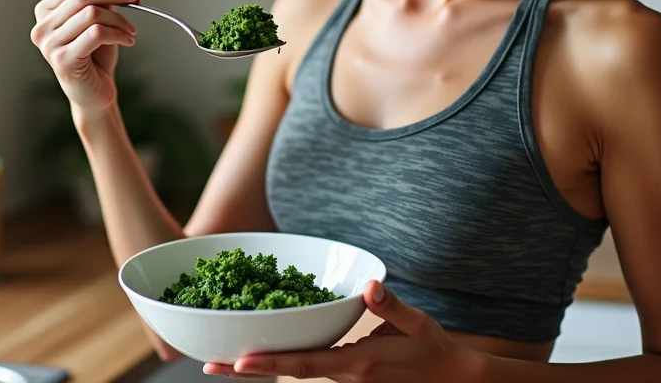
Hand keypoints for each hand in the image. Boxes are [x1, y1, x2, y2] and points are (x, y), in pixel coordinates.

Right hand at [31, 0, 137, 112]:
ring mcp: (49, 44)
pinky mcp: (63, 60)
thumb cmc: (95, 55)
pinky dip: (118, 34)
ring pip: (92, 14)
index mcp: (45, 11)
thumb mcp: (97, 16)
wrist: (94, 92)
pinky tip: (127, 40)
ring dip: (120, 19)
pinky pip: (96, 34)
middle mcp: (41, 26)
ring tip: (131, 29)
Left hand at [202, 282, 482, 380]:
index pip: (305, 365)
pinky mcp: (347, 377)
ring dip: (261, 367)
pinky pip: (308, 368)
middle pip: (288, 371)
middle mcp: (344, 376)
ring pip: (295, 371)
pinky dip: (282, 362)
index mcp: (356, 363)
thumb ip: (392, 305)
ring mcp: (344, 380)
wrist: (452, 380)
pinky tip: (260, 355)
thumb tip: (370, 286)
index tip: (239, 363)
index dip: (271, 364)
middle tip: (208, 364)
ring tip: (223, 359)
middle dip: (248, 369)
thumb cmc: (435, 351)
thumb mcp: (417, 323)